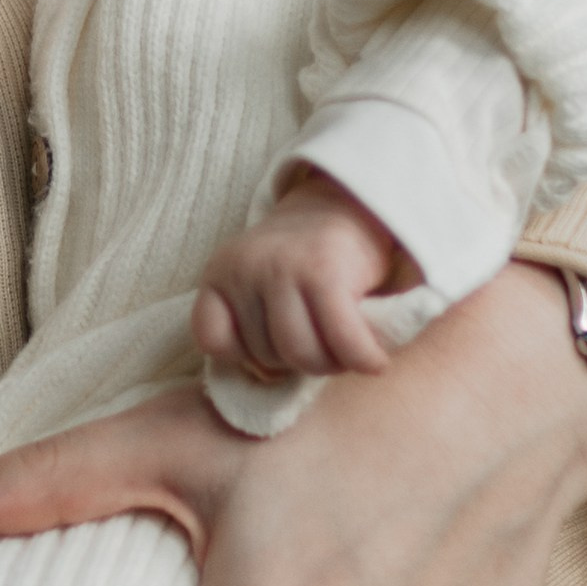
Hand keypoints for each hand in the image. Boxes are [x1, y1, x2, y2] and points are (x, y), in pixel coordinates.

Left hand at [193, 170, 412, 380]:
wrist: (348, 203)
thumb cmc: (306, 262)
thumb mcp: (260, 284)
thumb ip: (254, 325)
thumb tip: (269, 382)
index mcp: (220, 272)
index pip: (211, 338)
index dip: (244, 355)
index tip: (274, 345)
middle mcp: (246, 268)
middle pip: (265, 356)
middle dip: (298, 362)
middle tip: (323, 345)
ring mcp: (284, 268)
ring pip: (302, 354)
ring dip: (331, 366)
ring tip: (346, 351)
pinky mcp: (326, 273)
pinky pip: (343, 342)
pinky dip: (363, 360)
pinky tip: (375, 361)